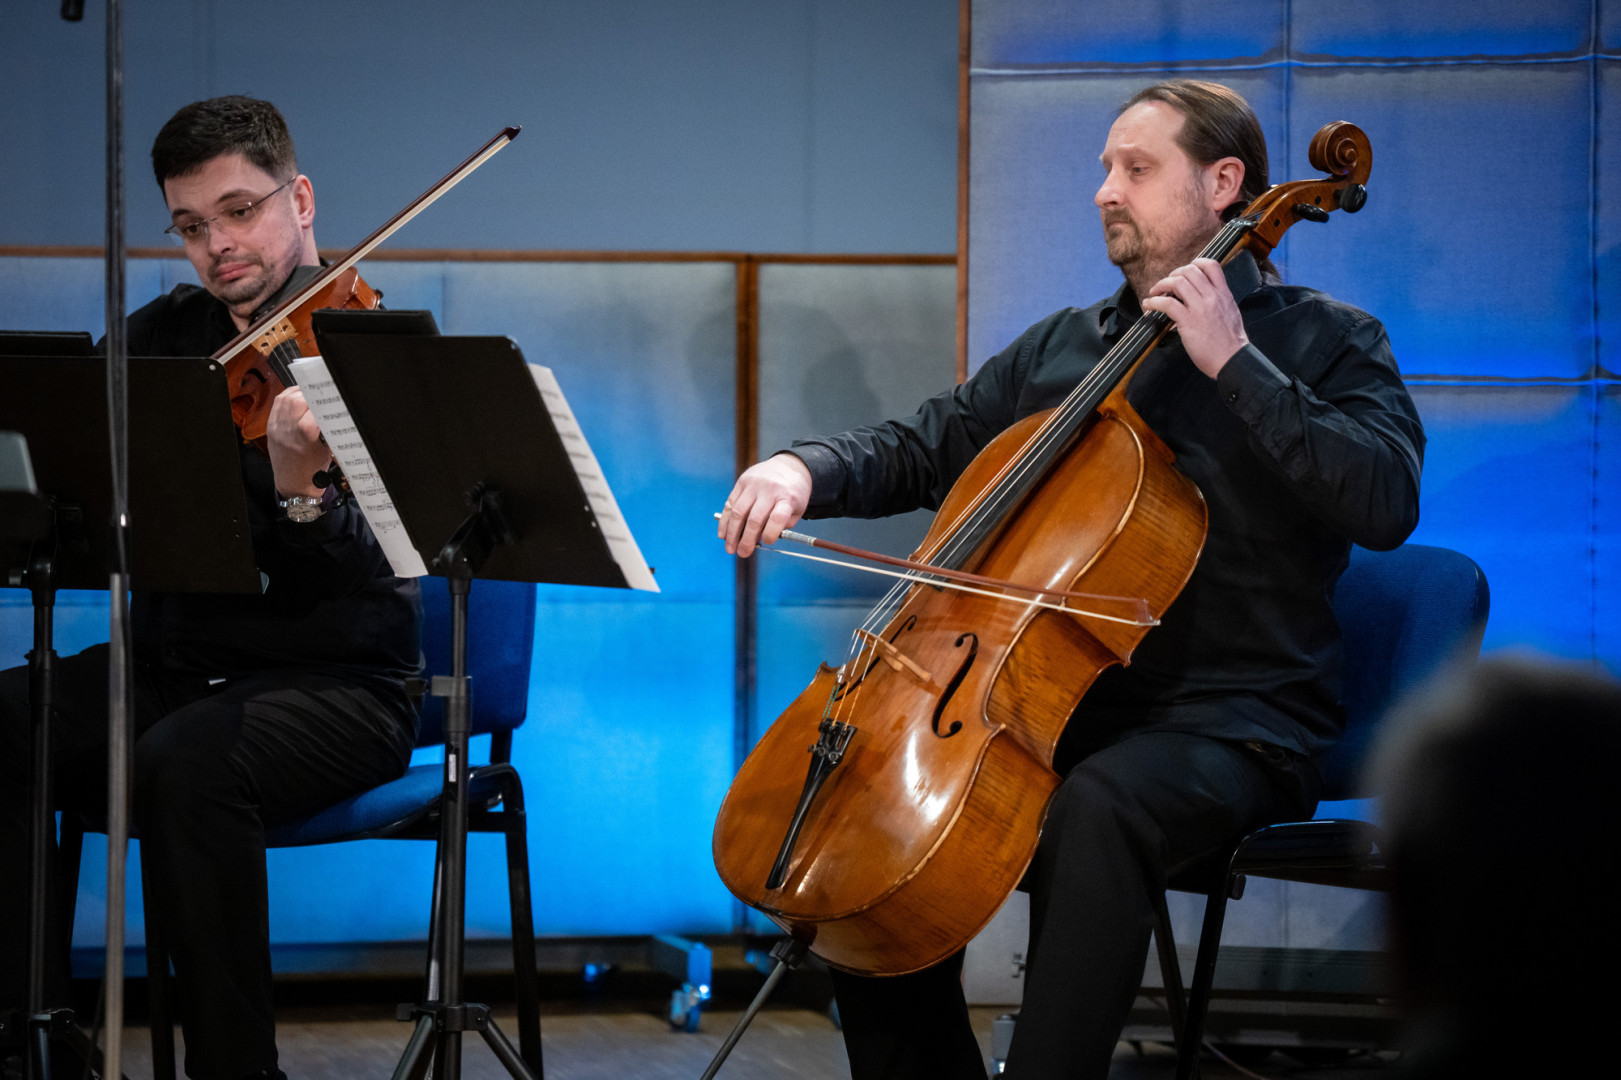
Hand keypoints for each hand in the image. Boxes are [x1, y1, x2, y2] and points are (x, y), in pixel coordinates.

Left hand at [265, 386, 330, 498]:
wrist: (294, 485)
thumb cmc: (314, 470)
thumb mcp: (329, 449)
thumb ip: (329, 427)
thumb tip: (335, 407)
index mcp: (305, 437)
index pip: (314, 407)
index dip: (325, 402)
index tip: (333, 401)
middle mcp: (288, 430)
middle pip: (298, 399)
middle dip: (312, 395)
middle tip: (322, 398)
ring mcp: (277, 428)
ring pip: (286, 398)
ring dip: (300, 393)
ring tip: (311, 396)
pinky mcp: (271, 426)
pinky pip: (278, 403)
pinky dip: (289, 396)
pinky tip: (298, 397)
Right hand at [717, 453, 811, 557]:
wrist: (788, 466)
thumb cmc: (793, 493)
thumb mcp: (797, 510)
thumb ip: (781, 526)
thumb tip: (759, 541)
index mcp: (787, 497)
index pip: (777, 517)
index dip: (770, 533)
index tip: (767, 542)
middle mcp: (769, 490)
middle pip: (754, 518)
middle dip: (746, 540)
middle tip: (742, 553)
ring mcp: (754, 485)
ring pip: (738, 512)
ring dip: (732, 533)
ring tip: (730, 548)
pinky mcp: (742, 482)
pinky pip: (730, 503)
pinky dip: (725, 521)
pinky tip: (723, 534)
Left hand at [1140, 257, 1248, 378]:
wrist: (1232, 360)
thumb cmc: (1230, 343)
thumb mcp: (1230, 313)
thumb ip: (1218, 302)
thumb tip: (1203, 299)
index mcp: (1224, 294)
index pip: (1211, 266)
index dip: (1195, 263)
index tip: (1184, 272)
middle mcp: (1212, 296)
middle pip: (1189, 271)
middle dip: (1174, 274)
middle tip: (1167, 284)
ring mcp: (1200, 308)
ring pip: (1177, 283)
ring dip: (1161, 285)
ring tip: (1154, 292)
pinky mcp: (1188, 321)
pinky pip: (1167, 303)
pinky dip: (1154, 302)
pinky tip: (1148, 305)